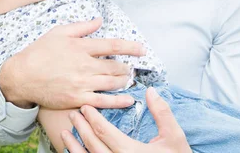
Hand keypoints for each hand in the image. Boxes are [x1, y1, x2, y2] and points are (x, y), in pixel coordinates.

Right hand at [0, 18, 145, 109]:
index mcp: (80, 46)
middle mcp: (84, 65)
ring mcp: (81, 83)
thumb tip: (99, 20)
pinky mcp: (77, 98)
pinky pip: (103, 101)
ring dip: (124, 81)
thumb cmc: (39, 52)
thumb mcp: (58, 32)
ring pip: (112, 82)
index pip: (112, 45)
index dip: (130, 47)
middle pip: (115, 66)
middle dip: (127, 67)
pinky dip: (119, 101)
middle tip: (130, 68)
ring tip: (127, 79)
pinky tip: (129, 99)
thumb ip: (82, 26)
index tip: (142, 50)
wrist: (21, 76)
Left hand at [61, 87, 191, 152]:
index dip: (93, 118)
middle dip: (81, 127)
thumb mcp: (175, 137)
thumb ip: (162, 113)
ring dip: (74, 146)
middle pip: (92, 144)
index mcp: (131, 152)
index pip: (104, 132)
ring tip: (65, 133)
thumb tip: (151, 91)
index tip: (86, 107)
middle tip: (74, 113)